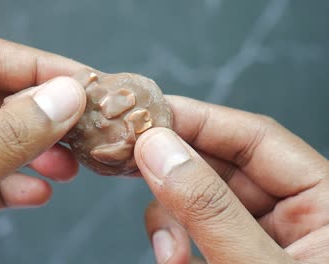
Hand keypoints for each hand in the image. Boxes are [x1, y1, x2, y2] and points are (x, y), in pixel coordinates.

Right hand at [135, 96, 328, 262]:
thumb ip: (211, 208)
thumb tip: (158, 148)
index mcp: (325, 201)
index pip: (256, 138)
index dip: (198, 120)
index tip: (148, 115)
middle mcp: (292, 213)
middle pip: (219, 166)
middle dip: (173, 171)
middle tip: (130, 161)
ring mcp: (259, 238)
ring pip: (198, 199)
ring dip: (170, 219)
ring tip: (169, 252)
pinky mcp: (233, 257)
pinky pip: (194, 231)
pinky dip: (175, 242)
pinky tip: (174, 261)